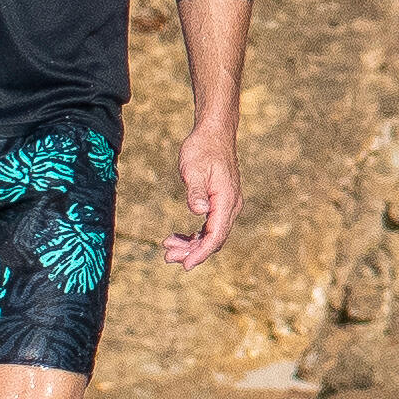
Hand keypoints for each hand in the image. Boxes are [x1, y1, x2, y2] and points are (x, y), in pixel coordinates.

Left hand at [164, 119, 240, 268]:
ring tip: (168, 248)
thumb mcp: (193, 169)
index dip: (201, 253)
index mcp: (227, 200)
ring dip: (191, 244)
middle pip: (214, 239)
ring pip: (211, 234)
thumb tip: (200, 212)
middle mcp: (231, 206)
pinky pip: (209, 226)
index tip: (185, 265)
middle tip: (167, 256)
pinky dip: (195, 235)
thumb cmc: (203, 149)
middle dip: (192, 251)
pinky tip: (178, 237)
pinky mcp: (219, 203)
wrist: (213, 133)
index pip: (216, 235)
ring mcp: (226, 205)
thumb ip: (196, 191)